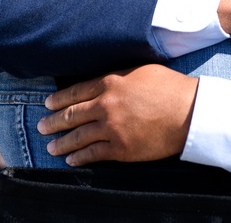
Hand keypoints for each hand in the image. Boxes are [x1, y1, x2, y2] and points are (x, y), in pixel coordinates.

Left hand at [37, 64, 197, 165]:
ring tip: (50, 146)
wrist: (188, 112)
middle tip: (42, 126)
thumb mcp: (139, 71)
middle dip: (53, 121)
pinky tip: (71, 160)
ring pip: (78, 137)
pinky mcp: (121, 148)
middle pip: (71, 115)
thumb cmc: (169, 87)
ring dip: (61, 142)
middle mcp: (106, 105)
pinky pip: (93, 154)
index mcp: (109, 82)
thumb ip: (117, 76)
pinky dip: (79, 158)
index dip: (59, 99)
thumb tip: (102, 81)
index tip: (48, 104)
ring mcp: (112, 128)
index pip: (75, 92)